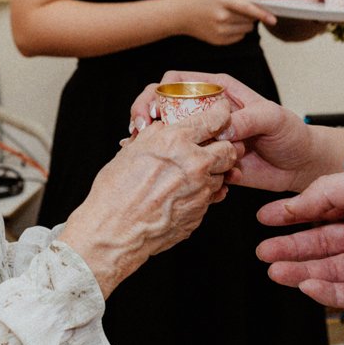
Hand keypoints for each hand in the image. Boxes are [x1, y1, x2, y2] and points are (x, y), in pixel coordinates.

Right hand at [60, 97, 238, 296]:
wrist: (114, 232)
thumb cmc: (115, 191)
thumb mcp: (132, 151)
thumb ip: (156, 135)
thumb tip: (166, 127)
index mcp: (175, 141)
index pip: (214, 120)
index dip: (221, 113)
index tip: (222, 113)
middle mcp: (194, 164)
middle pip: (229, 149)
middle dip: (224, 146)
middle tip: (212, 146)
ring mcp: (200, 191)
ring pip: (223, 174)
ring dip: (213, 171)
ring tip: (191, 174)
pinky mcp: (200, 212)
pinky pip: (211, 197)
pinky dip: (202, 192)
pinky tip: (183, 194)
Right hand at [128, 71, 327, 191]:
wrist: (300, 165)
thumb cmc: (291, 133)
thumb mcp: (272, 118)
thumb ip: (247, 119)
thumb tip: (222, 128)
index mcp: (217, 90)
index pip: (176, 80)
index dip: (158, 91)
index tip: (154, 110)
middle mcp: (206, 111)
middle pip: (163, 106)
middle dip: (147, 116)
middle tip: (141, 132)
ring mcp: (204, 136)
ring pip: (169, 135)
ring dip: (156, 144)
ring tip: (148, 155)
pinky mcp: (207, 160)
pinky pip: (184, 161)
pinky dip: (174, 167)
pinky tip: (168, 174)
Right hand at [173, 0, 273, 45]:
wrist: (179, 15)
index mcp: (222, 1)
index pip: (248, 9)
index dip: (263, 13)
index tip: (274, 18)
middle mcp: (221, 18)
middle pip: (249, 19)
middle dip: (251, 14)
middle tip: (239, 8)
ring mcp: (220, 31)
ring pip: (247, 29)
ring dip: (246, 22)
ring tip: (231, 15)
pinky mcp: (219, 41)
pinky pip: (239, 37)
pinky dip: (238, 30)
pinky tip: (226, 23)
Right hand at [255, 170, 343, 308]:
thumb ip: (334, 190)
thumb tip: (302, 197)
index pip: (321, 209)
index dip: (293, 212)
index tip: (266, 217)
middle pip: (320, 242)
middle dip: (290, 246)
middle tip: (262, 250)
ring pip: (329, 269)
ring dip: (300, 270)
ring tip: (274, 270)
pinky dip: (327, 292)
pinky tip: (306, 286)